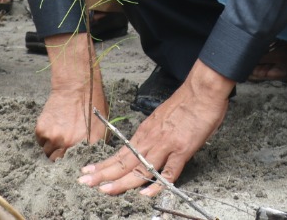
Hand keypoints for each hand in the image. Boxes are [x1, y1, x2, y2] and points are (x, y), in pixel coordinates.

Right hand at [35, 34, 108, 159]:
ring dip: (51, 149)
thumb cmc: (93, 104)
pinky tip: (52, 129)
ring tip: (57, 138)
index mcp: (86, 147)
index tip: (71, 168)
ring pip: (48, 153)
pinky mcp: (42, 130)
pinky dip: (44, 138)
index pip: (77, 168)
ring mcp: (54, 138)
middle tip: (62, 154)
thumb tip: (93, 161)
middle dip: (60, 161)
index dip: (73, 169)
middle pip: (59, 164)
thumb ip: (98, 147)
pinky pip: (40, 142)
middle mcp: (69, 146)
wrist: (77, 86)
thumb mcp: (104, 128)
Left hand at [78, 61, 233, 196]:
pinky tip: (146, 194)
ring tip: (105, 191)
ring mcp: (166, 146)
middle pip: (124, 162)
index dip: (104, 165)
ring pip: (140, 169)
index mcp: (145, 133)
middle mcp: (151, 140)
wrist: (201, 91)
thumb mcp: (160, 118)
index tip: (88, 172)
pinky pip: (169, 172)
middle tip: (85, 183)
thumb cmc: (184, 103)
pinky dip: (157, 185)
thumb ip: (152, 134)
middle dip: (103, 174)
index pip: (120, 154)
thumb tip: (146, 147)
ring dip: (122, 182)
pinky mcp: (182, 150)